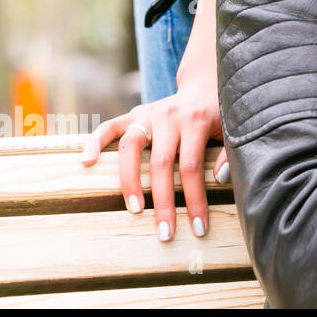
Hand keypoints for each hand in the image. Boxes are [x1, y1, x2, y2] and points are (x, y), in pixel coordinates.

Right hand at [81, 84, 225, 241]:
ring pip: (130, 148)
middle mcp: (169, 116)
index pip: (191, 168)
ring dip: (130, 182)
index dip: (194, 200)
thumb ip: (227, 153)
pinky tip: (86, 162)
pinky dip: (94, 142)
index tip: (198, 228)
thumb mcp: (231, 129)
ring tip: (135, 210)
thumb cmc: (219, 115)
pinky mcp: (134, 114)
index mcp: (195, 121)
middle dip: (163, 202)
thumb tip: (218, 179)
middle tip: (165, 233)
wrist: (206, 84)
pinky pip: (109, 126)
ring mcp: (148, 114)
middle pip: (161, 164)